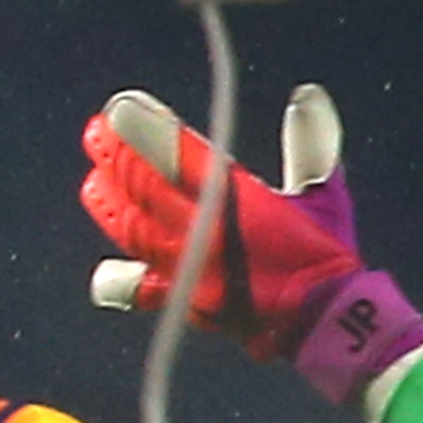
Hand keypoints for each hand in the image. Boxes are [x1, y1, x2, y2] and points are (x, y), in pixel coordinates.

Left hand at [80, 84, 422, 410]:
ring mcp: (189, 269)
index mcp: (239, 201)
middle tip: (97, 133)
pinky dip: (121, 278)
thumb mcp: (323, 194)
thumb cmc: (326, 256)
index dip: (145, 130)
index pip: (178, 155)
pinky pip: (142, 288)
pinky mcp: (186, 302)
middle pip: (144, 187)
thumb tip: (308, 96)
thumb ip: (310, 143)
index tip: (122, 109)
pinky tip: (105, 271)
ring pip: (133, 230)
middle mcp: (206, 232)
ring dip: (109, 202)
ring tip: (95, 182)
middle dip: (116, 156)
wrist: (327, 326)